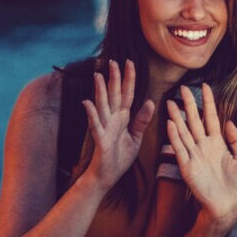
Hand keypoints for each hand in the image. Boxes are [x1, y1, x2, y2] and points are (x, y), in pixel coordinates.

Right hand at [81, 60, 155, 189]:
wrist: (107, 176)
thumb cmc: (119, 157)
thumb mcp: (135, 138)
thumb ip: (141, 120)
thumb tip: (150, 101)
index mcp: (122, 118)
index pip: (127, 94)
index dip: (129, 79)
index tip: (130, 62)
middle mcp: (112, 120)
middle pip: (114, 95)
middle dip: (114, 78)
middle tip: (113, 61)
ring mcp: (105, 128)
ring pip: (103, 105)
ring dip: (100, 91)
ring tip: (98, 75)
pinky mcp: (100, 140)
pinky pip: (95, 125)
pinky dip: (91, 114)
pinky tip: (87, 102)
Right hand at [166, 84, 236, 229]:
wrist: (230, 205)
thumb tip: (230, 122)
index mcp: (218, 144)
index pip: (211, 118)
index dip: (208, 102)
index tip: (205, 87)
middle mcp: (204, 147)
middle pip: (194, 121)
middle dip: (188, 104)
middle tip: (182, 88)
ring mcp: (194, 155)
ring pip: (184, 132)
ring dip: (176, 117)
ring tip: (170, 102)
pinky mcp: (187, 166)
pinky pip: (179, 148)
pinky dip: (174, 136)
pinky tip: (171, 123)